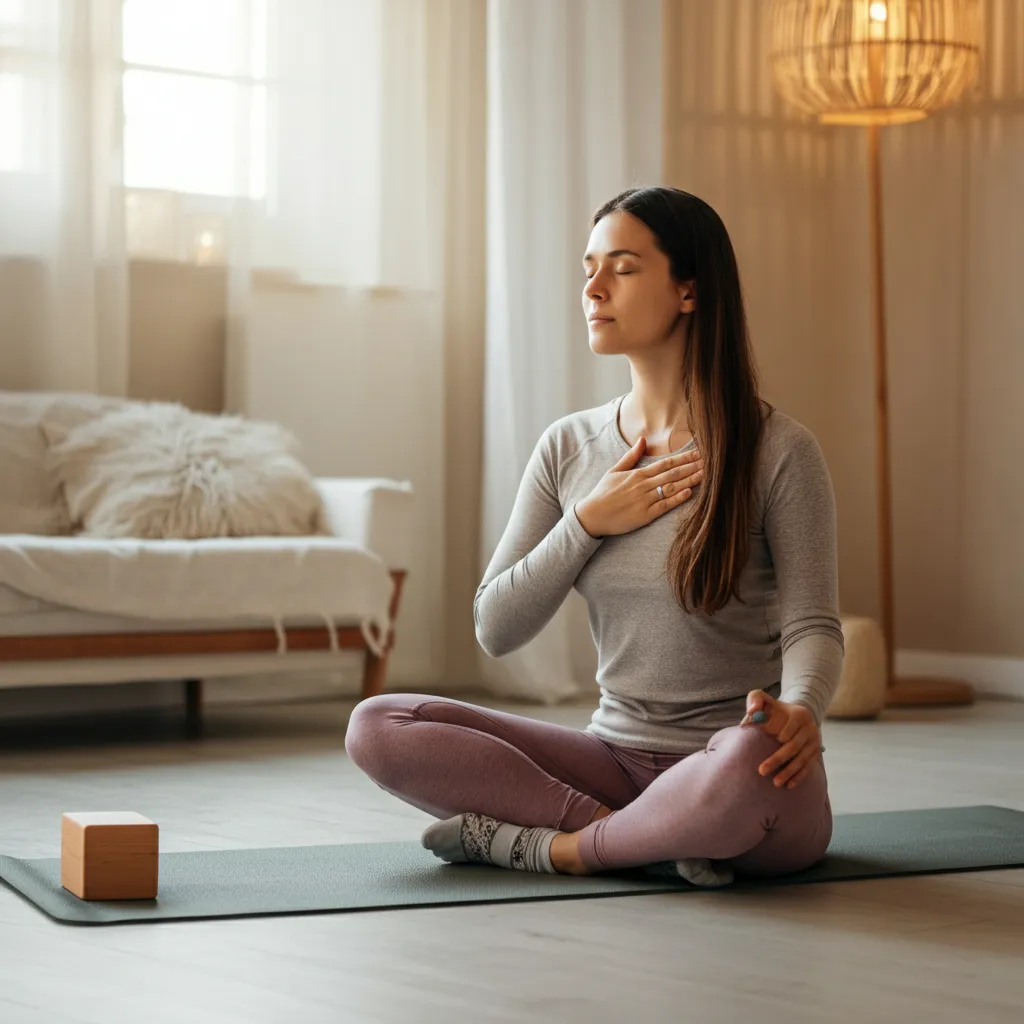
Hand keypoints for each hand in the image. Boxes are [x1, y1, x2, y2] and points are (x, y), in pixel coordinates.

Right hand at [574, 437, 703, 537]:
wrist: (591, 515)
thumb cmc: (602, 493)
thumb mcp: (614, 471)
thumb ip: (631, 456)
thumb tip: (643, 440)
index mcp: (637, 474)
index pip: (665, 463)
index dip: (683, 458)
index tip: (698, 453)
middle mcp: (643, 485)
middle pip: (673, 473)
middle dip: (692, 466)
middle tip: (710, 461)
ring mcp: (644, 500)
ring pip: (671, 487)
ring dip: (689, 480)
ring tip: (706, 475)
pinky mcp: (644, 515)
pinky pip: (664, 505)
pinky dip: (677, 498)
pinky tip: (689, 492)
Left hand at [740, 690, 821, 789]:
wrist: (792, 716)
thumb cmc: (772, 709)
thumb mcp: (763, 699)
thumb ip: (755, 700)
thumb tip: (752, 712)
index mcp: (799, 714)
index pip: (793, 723)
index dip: (785, 732)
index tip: (776, 740)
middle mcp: (810, 728)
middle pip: (795, 746)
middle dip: (778, 759)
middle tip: (762, 770)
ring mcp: (814, 742)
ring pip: (802, 759)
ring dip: (789, 772)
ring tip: (775, 782)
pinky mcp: (815, 753)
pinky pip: (808, 767)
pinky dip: (799, 777)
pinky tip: (789, 785)